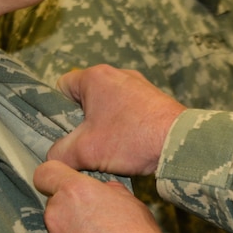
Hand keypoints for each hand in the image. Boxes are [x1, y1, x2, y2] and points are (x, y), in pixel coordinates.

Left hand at [36, 161, 173, 232]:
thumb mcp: (136, 208)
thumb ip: (112, 194)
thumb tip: (105, 192)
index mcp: (75, 193)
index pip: (46, 173)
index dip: (55, 177)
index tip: (67, 184)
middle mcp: (56, 216)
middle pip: (56, 206)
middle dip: (73, 212)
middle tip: (100, 224)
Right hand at [48, 65, 186, 174]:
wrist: (180, 144)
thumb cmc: (131, 139)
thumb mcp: (84, 150)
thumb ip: (59, 153)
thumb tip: (52, 158)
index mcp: (96, 76)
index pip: (61, 88)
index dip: (57, 112)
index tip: (64, 133)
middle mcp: (118, 74)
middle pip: (85, 99)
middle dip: (81, 124)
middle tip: (84, 146)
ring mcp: (139, 86)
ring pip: (107, 108)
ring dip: (102, 129)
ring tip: (107, 150)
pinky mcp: (154, 100)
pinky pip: (127, 112)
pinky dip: (123, 128)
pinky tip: (127, 148)